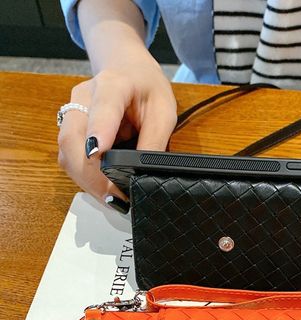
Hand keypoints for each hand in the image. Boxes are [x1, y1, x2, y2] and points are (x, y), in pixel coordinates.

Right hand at [57, 59, 176, 209]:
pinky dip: (86, 178)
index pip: (103, 107)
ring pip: (67, 153)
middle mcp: (84, 97)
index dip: (99, 130)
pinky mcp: (69, 129)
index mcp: (114, 85)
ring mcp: (72, 113)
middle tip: (117, 199)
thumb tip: (144, 176)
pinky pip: (70, 158)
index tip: (97, 152)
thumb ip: (155, 141)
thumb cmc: (148, 89)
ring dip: (87, 181)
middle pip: (74, 139)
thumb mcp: (164, 112)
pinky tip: (104, 189)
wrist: (127, 69)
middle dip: (92, 175)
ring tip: (113, 199)